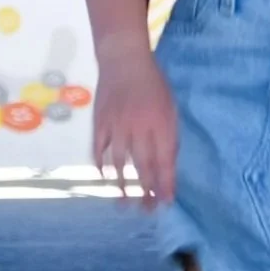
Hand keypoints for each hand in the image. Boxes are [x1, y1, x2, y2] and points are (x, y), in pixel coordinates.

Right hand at [91, 52, 176, 208]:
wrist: (124, 61)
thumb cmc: (153, 85)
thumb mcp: (170, 107)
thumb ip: (169, 134)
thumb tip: (167, 164)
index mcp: (161, 122)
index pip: (165, 159)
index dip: (166, 182)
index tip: (167, 201)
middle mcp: (139, 126)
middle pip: (143, 165)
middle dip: (147, 190)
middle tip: (148, 210)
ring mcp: (116, 125)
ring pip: (119, 162)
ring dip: (123, 185)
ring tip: (126, 203)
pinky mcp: (99, 122)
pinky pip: (98, 149)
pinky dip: (101, 166)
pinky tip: (105, 179)